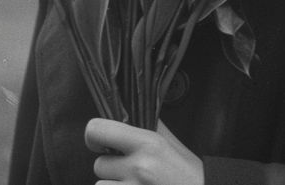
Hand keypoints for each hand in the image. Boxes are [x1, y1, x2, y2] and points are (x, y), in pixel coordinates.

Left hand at [85, 117, 203, 184]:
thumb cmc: (191, 174)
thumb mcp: (172, 144)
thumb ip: (151, 125)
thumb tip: (131, 109)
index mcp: (148, 143)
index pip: (99, 130)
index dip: (94, 135)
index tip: (100, 141)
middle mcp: (139, 168)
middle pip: (99, 165)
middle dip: (111, 169)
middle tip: (127, 171)